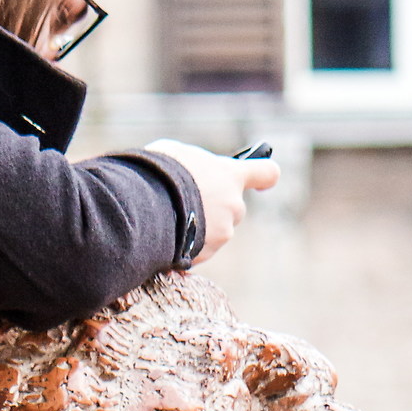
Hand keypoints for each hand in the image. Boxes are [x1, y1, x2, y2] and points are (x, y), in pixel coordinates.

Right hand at [146, 140, 278, 265]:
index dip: (263, 176)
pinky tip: (164, 235)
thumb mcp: (178, 155)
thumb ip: (196, 166)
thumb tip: (193, 173)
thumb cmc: (160, 173)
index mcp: (231, 176)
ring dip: (199, 227)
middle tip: (190, 203)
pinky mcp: (205, 254)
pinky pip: (197, 249)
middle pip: (234, 208)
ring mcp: (222, 233)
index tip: (262, 181)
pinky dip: (185, 244)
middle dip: (217, 207)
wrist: (145, 207)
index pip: (266, 173)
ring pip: (215, 231)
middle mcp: (233, 206)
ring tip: (169, 219)